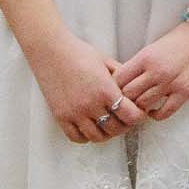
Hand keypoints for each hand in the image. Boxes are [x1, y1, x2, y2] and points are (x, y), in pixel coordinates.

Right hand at [27, 31, 145, 144]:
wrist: (50, 50)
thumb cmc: (78, 52)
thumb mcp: (105, 61)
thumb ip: (121, 76)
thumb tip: (133, 88)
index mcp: (105, 90)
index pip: (130, 116)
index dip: (137, 116)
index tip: (137, 113)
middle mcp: (91, 105)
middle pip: (116, 129)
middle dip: (124, 125)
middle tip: (124, 119)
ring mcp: (75, 113)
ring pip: (98, 137)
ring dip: (106, 133)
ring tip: (107, 124)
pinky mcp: (61, 116)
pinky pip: (77, 137)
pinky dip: (85, 136)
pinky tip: (88, 127)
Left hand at [114, 21, 188, 121]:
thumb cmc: (177, 42)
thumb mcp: (151, 49)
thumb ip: (137, 66)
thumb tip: (121, 82)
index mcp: (145, 57)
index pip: (119, 79)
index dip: (114, 86)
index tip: (114, 89)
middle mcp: (156, 71)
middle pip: (128, 94)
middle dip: (124, 98)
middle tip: (124, 100)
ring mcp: (170, 83)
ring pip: (143, 104)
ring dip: (139, 106)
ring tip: (138, 104)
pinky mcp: (183, 93)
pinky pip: (164, 112)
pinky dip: (155, 115)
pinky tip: (153, 110)